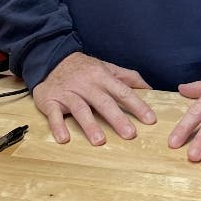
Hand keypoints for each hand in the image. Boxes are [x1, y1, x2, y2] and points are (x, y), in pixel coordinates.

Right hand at [31, 52, 154, 145]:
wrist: (52, 60)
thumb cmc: (85, 68)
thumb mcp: (107, 67)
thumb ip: (128, 77)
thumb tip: (149, 88)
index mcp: (102, 77)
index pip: (123, 92)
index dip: (137, 105)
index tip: (150, 119)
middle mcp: (86, 85)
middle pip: (104, 102)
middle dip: (117, 118)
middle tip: (130, 134)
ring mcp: (68, 93)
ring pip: (80, 109)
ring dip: (90, 125)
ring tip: (100, 141)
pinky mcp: (50, 100)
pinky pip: (54, 114)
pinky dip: (58, 126)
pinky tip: (64, 139)